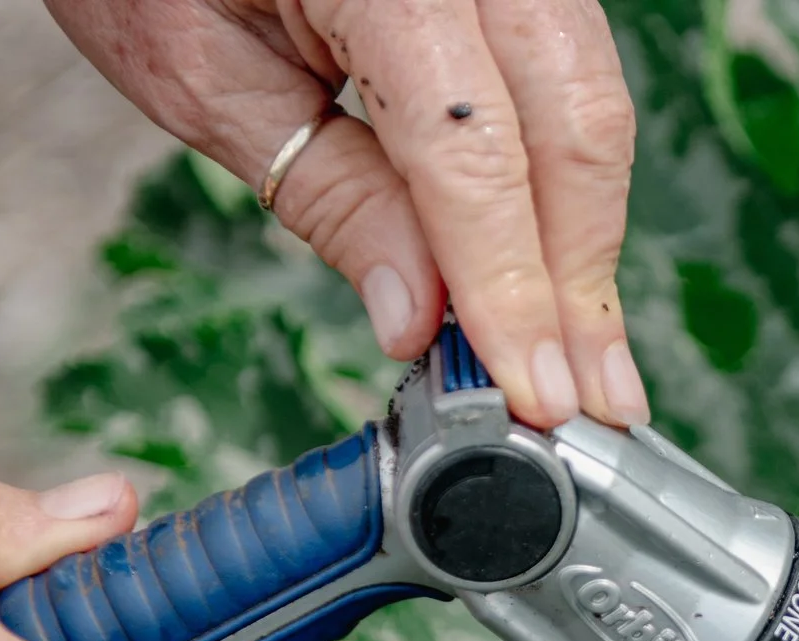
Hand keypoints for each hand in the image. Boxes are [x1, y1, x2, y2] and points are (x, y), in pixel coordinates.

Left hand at [42, 0, 647, 431]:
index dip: (510, 286)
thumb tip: (424, 318)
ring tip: (586, 362)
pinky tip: (562, 272)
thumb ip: (331, 193)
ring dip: (591, 245)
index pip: (472, 152)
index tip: (531, 392)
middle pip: (572, 128)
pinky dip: (570, 186)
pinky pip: (574, 79)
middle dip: (580, 284)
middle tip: (587, 407)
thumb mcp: (203, 74)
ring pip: (595, 104)